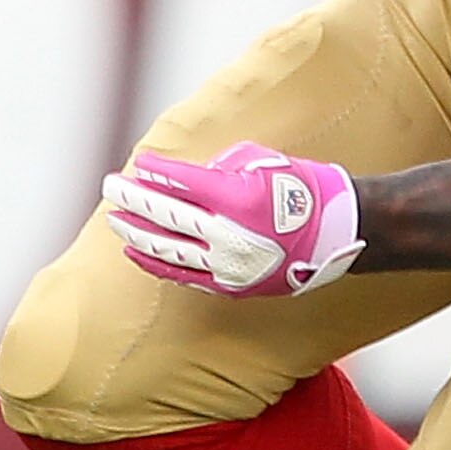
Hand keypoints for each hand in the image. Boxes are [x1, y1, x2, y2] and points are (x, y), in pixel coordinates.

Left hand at [103, 141, 363, 295]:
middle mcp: (226, 234)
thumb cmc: (303, 191)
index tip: (141, 164)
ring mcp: (226, 264)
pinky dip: (155, 263)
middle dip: (132, 199)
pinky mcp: (231, 285)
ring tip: (117, 220)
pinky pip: (183, 276)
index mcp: (235, 199)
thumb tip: (186, 177)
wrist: (338, 234)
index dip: (155, 171)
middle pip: (163, 216)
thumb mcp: (264, 164)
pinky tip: (136, 252)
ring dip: (135, 233)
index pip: (178, 182)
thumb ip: (221, 167)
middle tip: (111, 187)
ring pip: (165, 249)